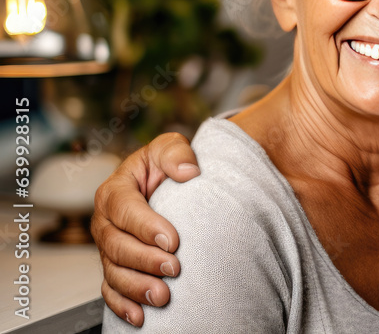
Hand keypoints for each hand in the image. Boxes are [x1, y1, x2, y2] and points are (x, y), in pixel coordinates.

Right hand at [92, 132, 199, 325]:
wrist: (166, 181)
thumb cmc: (166, 164)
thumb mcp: (169, 146)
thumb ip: (176, 153)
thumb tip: (187, 170)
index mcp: (115, 190)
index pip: (124, 209)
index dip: (146, 226)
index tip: (173, 240)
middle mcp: (106, 221)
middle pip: (116, 245)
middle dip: (144, 260)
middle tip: (173, 269)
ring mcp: (109, 246)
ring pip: (113, 271)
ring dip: (136, 287)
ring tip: (162, 296)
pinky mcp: (115, 265)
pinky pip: (111, 289)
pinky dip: (123, 305)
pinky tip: (139, 316)